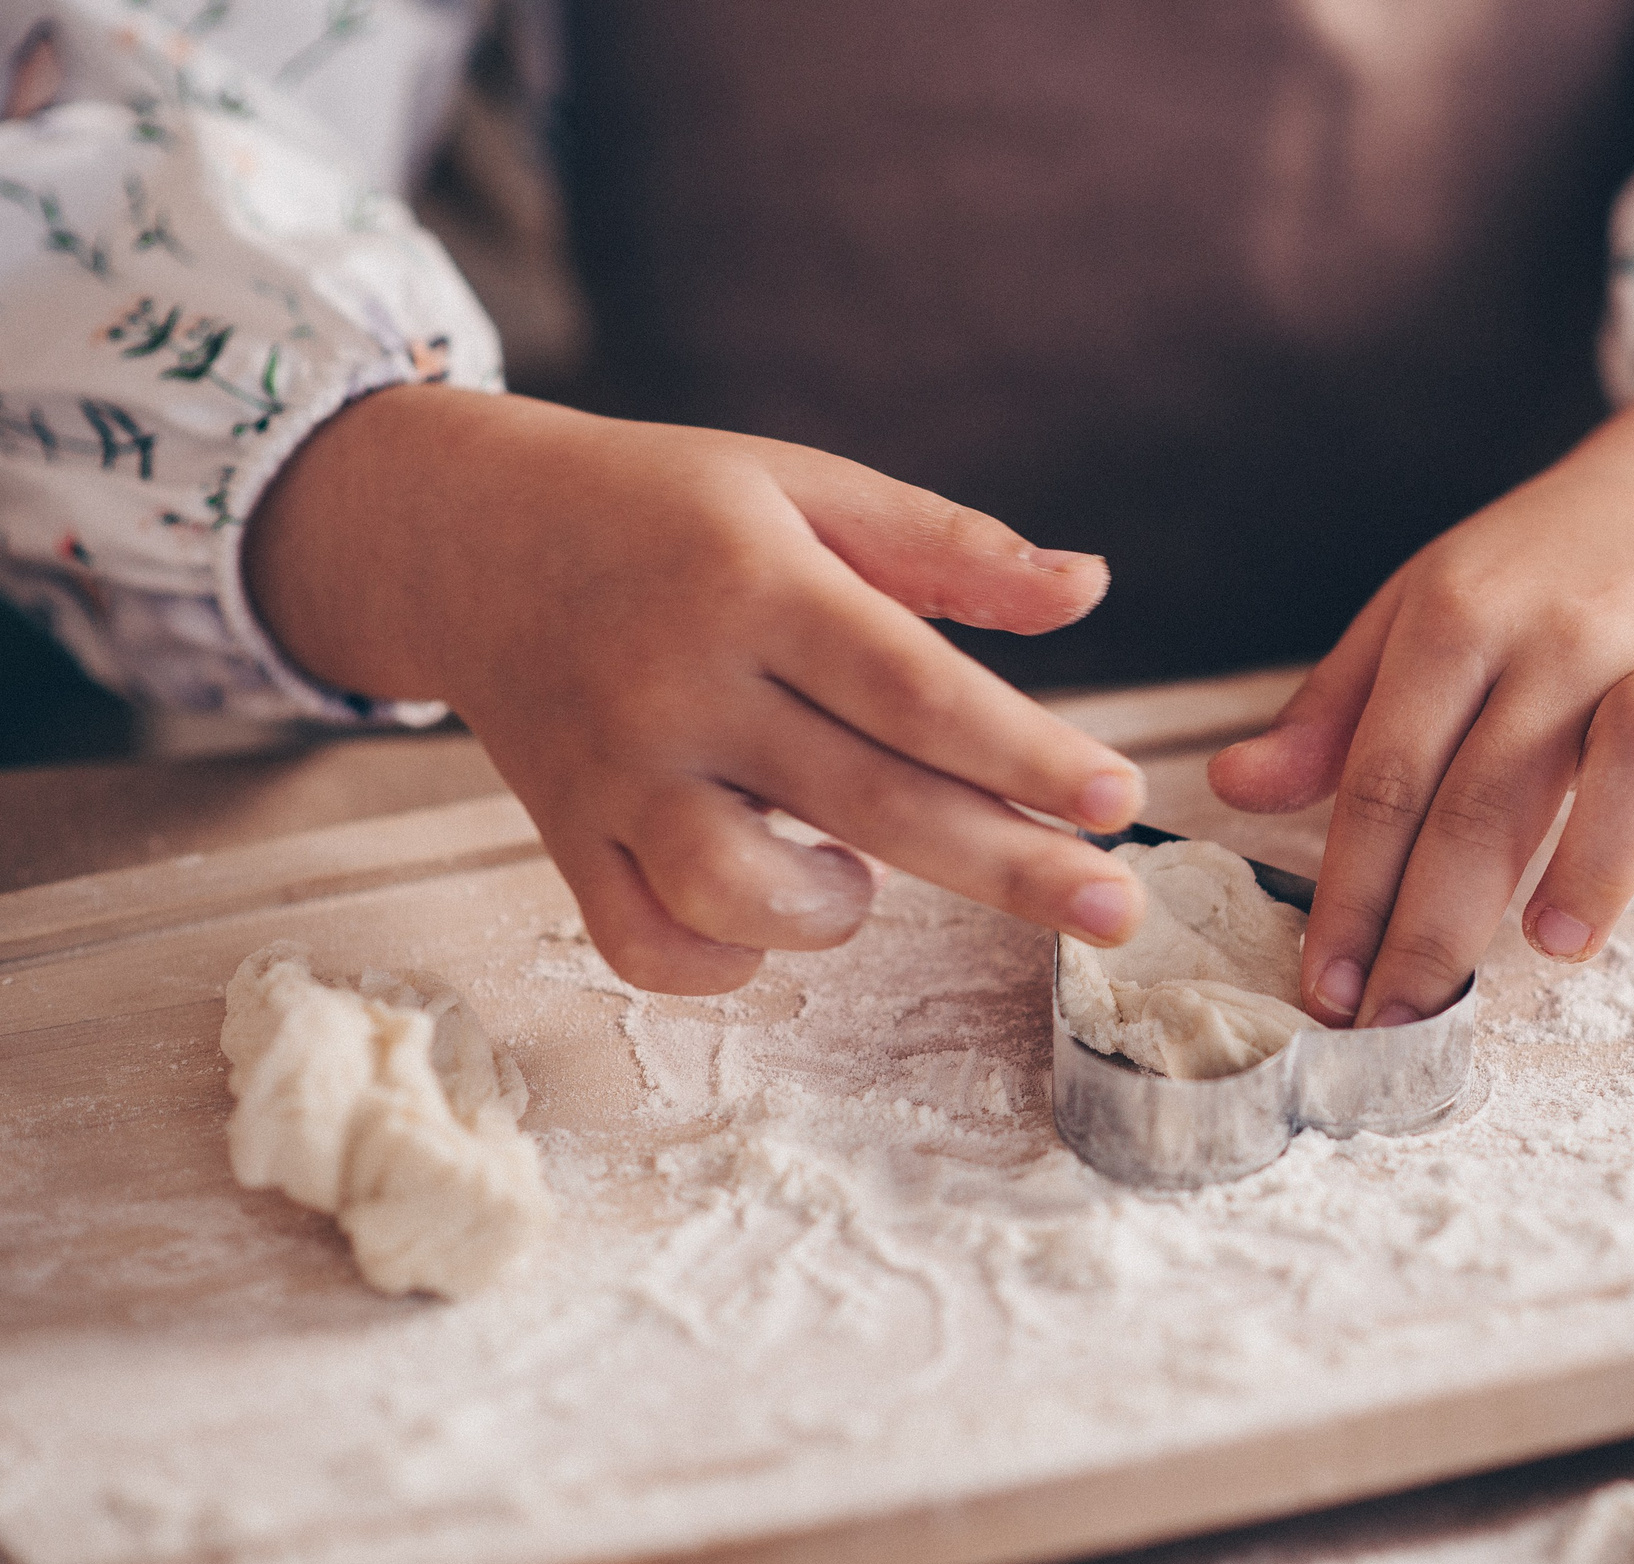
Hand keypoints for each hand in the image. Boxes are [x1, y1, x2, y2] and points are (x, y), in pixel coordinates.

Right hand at [245, 387, 1148, 994]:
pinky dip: (730, 958)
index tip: (1119, 797)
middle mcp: (677, 684)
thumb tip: (1090, 588)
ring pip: (739, 895)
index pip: (911, 688)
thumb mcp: (804, 487)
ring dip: (836, 910)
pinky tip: (776, 906)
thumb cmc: (668, 511)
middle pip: (867, 804)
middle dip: (1009, 869)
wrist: (465, 536)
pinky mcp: (565, 839)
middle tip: (1119, 911)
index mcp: (753, 580)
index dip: (1022, 752)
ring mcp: (612, 774)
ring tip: (870, 869)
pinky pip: (651, 945)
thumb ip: (947, 546)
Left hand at [1208, 349, 1633, 1025]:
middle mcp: (1558, 631)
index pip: (1385, 777)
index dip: (1351, 895)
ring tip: (1550, 946)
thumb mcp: (1418, 614)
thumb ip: (1335, 711)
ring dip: (1595, 857)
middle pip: (1486, 792)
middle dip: (1433, 924)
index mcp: (1454, 617)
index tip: (1328, 989)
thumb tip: (1236, 787)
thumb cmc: (1544, 569)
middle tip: (1402, 1018)